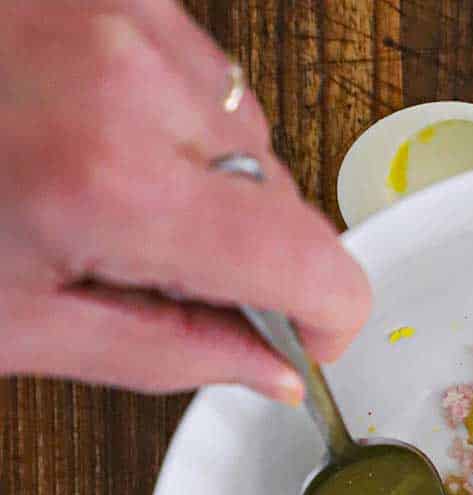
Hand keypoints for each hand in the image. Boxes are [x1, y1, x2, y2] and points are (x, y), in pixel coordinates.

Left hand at [0, 0, 371, 403]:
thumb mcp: (20, 323)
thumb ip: (170, 353)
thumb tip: (270, 367)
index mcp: (113, 187)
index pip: (317, 264)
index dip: (328, 314)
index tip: (306, 333)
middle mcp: (131, 77)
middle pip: (282, 196)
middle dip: (240, 245)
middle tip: (142, 257)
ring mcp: (119, 9)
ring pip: (245, 130)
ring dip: (200, 175)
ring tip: (91, 178)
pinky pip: (195, 69)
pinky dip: (164, 114)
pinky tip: (84, 124)